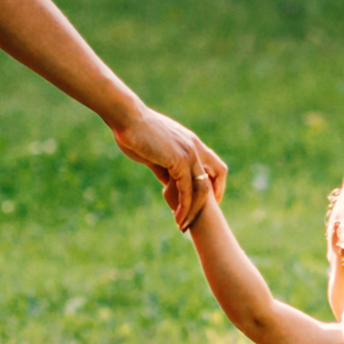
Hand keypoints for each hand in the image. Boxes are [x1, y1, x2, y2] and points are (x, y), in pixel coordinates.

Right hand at [111, 103, 225, 228]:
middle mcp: (195, 147)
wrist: (127, 118)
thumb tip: (167, 183)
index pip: (214, 165)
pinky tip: (177, 217)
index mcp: (191, 142)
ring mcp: (189, 153)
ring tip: (183, 225)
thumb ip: (164, 167)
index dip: (215, 183)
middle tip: (200, 217)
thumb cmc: (135, 132)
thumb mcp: (154, 153)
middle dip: (211, 199)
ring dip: (194, 209)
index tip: (207, 200)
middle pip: (216, 175)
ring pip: (202, 188)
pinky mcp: (179, 160)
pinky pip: (186, 190)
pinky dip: (184, 206)